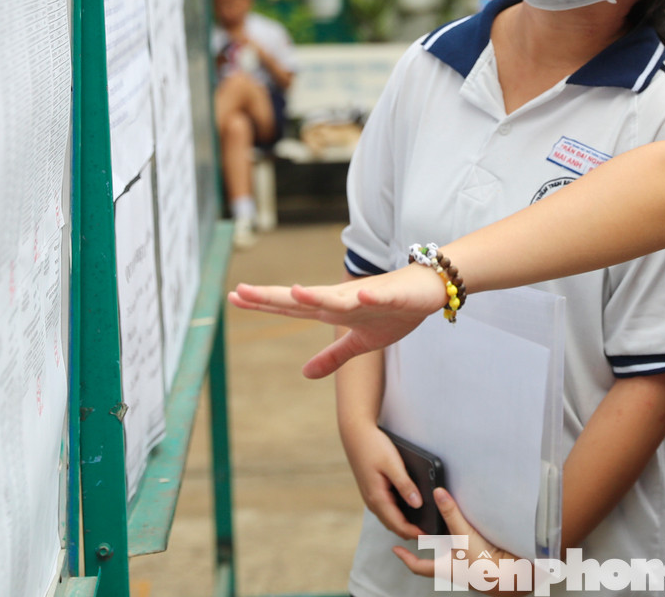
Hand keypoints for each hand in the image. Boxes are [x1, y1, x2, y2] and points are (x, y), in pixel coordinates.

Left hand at [228, 265, 446, 377]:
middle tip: (239, 292)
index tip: (233, 298)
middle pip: (303, 300)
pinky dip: (370, 296)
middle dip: (273, 297)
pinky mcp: (393, 295)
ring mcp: (366, 295)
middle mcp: (343, 299)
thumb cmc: (395, 311)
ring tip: (292, 294)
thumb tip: (304, 374)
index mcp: (334, 309)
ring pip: (338, 296)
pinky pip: (380, 296)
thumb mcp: (362, 342)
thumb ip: (333, 356)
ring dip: (316, 295)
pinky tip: (358, 295)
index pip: (292, 308)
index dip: (264, 304)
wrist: (430, 289)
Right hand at [340, 423, 424, 540]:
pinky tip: (409, 509)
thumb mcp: (392, 464)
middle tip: (428, 535)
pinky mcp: (372, 490)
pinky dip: (398, 514)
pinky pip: (386, 508)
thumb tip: (417, 504)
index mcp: (377, 497)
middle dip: (409, 533)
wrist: (355, 433)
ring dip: (403, 524)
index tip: (428, 536)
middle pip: (393, 525)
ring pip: (389, 518)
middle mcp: (372, 501)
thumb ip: (405, 484)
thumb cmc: (373, 446)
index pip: (397, 524)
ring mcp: (371, 496)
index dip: (413, 533)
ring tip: (421, 525)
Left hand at [393, 488, 528, 593]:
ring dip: (449, 539)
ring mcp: (470, 565)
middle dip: (430, 543)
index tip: (395, 549)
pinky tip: (472, 526)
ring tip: (445, 521)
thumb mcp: (465, 538)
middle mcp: (456, 568)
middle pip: (436, 557)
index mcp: (446, 568)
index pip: (419, 565)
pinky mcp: (484, 560)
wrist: (515, 578)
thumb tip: (438, 493)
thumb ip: (452, 515)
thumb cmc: (486, 567)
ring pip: (453, 552)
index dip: (405, 558)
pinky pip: (469, 548)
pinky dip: (466, 538)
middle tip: (422, 528)